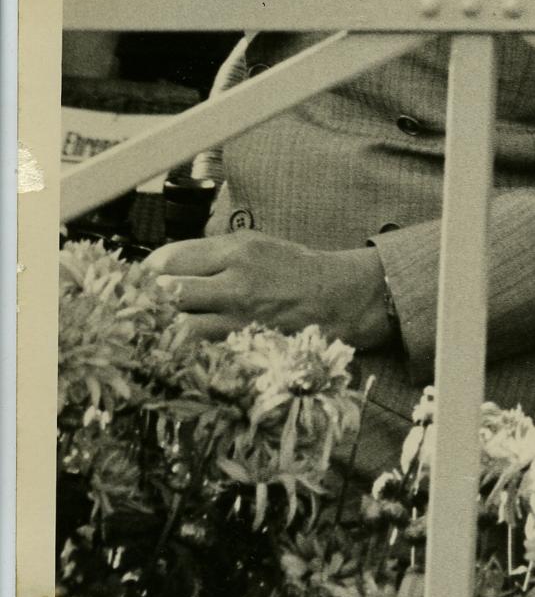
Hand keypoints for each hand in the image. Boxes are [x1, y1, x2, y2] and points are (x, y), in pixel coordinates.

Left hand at [144, 230, 392, 349]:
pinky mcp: (243, 346)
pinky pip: (198, 352)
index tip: (141, 279)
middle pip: (167, 294)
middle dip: (146, 301)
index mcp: (236, 251)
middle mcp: (235, 283)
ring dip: (160, 330)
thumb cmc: (290, 268)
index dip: (147, 271)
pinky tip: (175, 348)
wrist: (335, 297)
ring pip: (177, 329)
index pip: (170, 259)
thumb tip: (163, 268)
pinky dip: (181, 350)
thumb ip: (209, 254)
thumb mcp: (253, 244)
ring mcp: (238, 319)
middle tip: (139, 306)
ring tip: (153, 330)